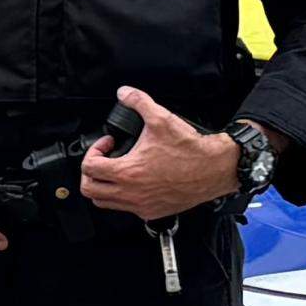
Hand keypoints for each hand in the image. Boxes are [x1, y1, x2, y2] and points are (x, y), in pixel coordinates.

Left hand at [81, 88, 240, 221]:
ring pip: (105, 204)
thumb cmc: (191, 151)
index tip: (109, 144)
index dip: (94, 151)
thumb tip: (124, 93)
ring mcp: (142, 206)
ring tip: (116, 171)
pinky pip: (127, 210)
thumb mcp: (161, 118)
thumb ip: (138, 101)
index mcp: (128, 172)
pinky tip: (135, 182)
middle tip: (105, 160)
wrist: (215, 168)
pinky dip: (123, 197)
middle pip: (90, 191)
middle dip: (91, 173)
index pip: (89, 168)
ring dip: (104, 187)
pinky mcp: (154, 212)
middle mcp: (131, 193)